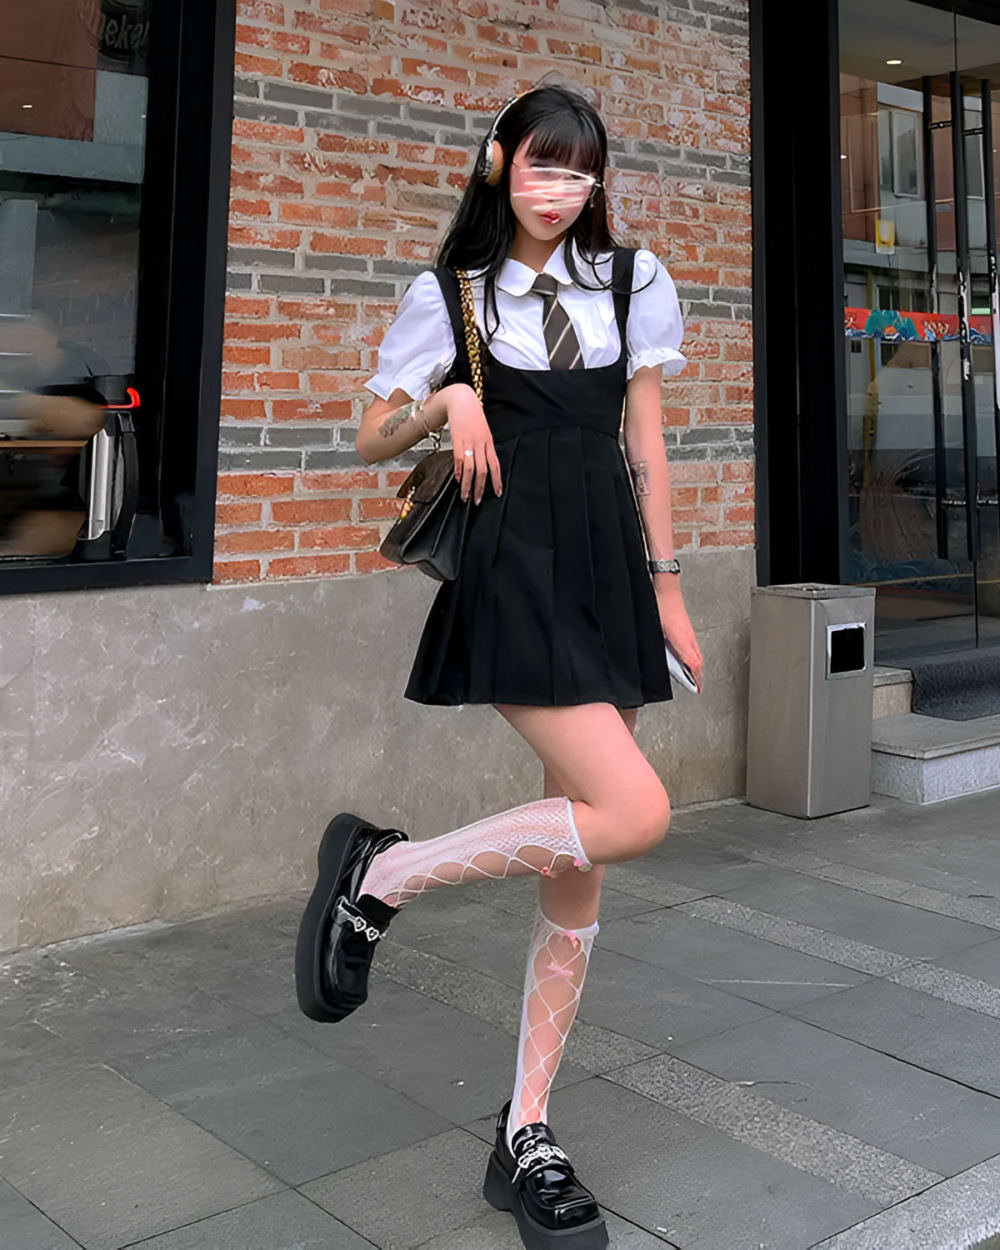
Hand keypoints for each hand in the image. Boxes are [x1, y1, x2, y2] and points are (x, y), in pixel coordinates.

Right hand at [443, 384, 501, 503]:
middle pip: (483, 471)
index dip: (497, 480)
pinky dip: (459, 472)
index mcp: (489, 442)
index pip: (495, 465)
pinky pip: (459, 461)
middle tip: (478, 500)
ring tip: (466, 496)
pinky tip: (458, 480)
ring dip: (468, 485)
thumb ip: (484, 445)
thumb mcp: (483, 430)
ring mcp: (469, 443)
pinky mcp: (457, 441)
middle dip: (480, 488)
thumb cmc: (472, 415)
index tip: (497, 493)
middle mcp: (481, 444)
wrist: (461, 400)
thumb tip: (484, 461)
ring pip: (471, 469)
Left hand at [655, 575, 702, 691]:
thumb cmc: (659, 607)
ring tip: (695, 676)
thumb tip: (654, 661)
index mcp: (682, 641)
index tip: (696, 688)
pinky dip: (694, 656)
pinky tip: (689, 657)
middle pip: (698, 661)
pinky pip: (694, 647)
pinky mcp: (687, 629)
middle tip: (697, 686)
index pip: (693, 664)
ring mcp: (689, 633)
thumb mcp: (654, 631)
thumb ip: (656, 649)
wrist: (666, 590)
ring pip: (697, 654)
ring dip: (697, 666)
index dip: (694, 678)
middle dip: (698, 675)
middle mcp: (689, 638)